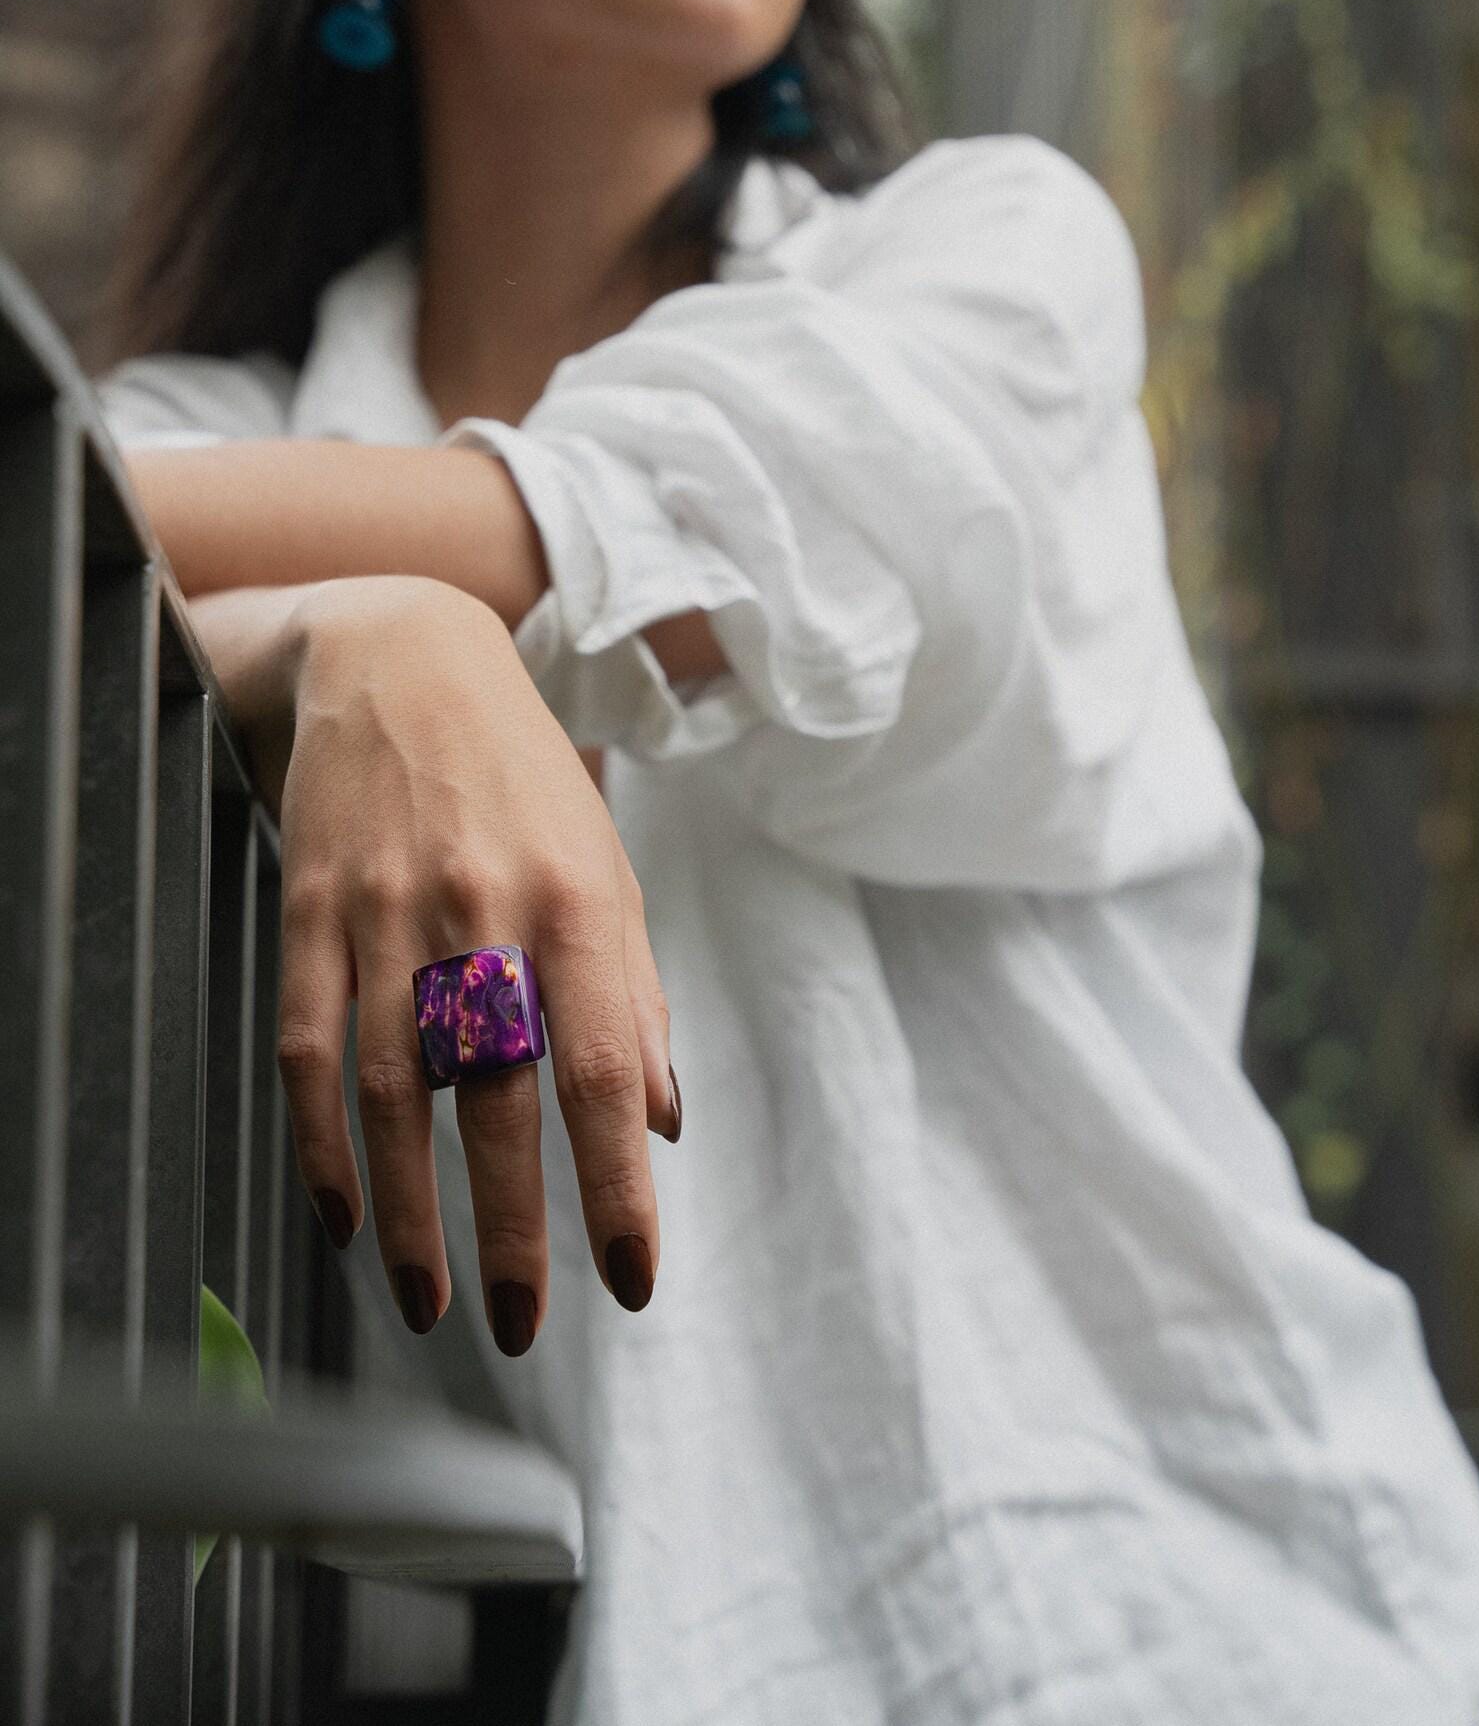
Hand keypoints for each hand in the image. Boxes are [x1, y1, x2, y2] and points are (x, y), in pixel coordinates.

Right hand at [273, 576, 677, 1352]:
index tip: (629, 1281)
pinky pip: (309, 1046)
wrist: (402, 657)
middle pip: (496, 1098)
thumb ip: (636, 995)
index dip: (615, 1187)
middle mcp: (485, 910)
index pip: (602, 1070)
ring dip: (408, 1211)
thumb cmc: (526, 781)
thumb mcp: (609, 867)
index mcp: (579, 902)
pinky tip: (339, 1216)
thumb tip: (663, 1124)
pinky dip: (320, 1141)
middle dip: (511, 1227)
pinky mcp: (311, 910)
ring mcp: (388, 911)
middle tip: (520, 1328)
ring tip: (428, 1301)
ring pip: (394, 1090)